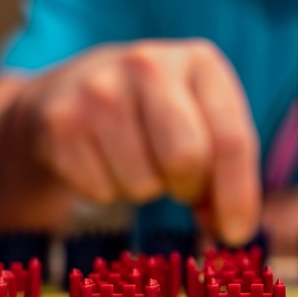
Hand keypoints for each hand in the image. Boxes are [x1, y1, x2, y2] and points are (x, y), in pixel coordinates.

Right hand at [6, 39, 260, 244]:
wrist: (74, 89)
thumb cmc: (159, 117)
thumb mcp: (204, 123)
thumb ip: (228, 171)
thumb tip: (232, 229)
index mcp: (199, 63)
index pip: (231, 140)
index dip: (237, 196)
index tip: (235, 233)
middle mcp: (148, 64)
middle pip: (185, 159)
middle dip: (188, 187)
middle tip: (180, 183)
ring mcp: (99, 89)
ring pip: (141, 183)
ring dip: (145, 189)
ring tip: (137, 160)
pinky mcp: (60, 121)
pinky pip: (100, 191)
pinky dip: (108, 191)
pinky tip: (104, 160)